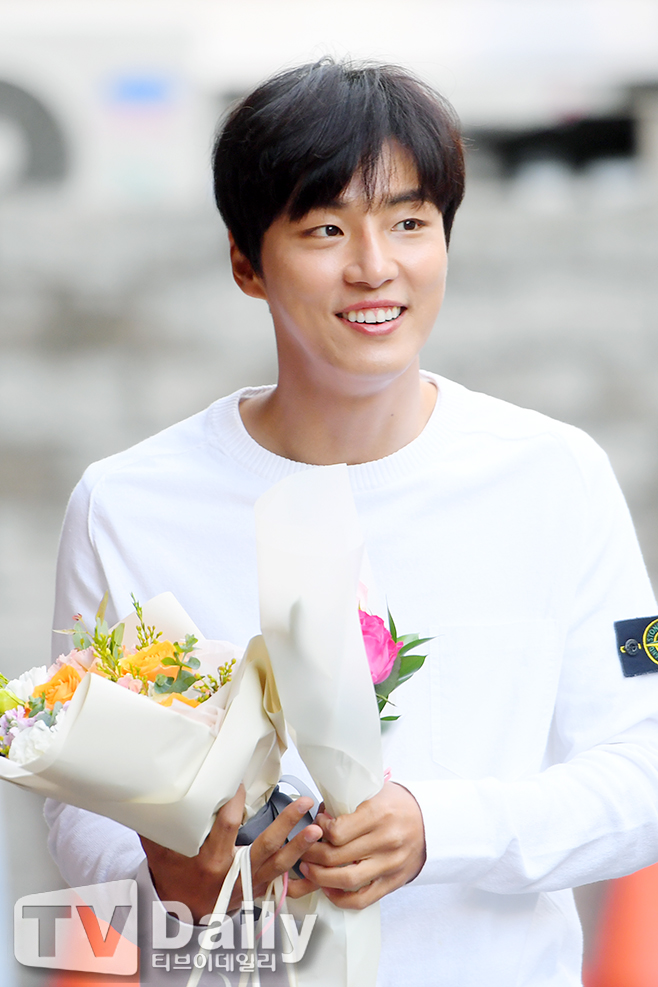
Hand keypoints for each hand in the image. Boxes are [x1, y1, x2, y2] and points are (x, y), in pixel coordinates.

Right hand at [140, 785, 322, 922]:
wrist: (181, 915)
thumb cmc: (172, 876)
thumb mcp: (159, 852)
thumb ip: (158, 826)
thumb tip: (152, 794)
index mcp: (209, 861)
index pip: (226, 826)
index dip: (235, 802)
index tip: (243, 781)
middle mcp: (232, 873)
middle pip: (264, 846)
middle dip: (286, 823)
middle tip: (303, 801)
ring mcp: (248, 884)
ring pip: (279, 864)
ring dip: (300, 845)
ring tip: (317, 828)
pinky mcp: (258, 890)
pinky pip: (282, 879)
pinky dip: (300, 866)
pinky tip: (315, 853)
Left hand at [296, 782, 425, 909]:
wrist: (431, 821)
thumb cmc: (398, 804)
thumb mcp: (374, 790)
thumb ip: (347, 802)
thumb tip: (319, 816)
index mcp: (378, 814)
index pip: (337, 831)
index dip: (319, 830)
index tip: (316, 826)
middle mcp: (385, 840)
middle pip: (337, 855)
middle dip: (312, 854)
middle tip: (302, 849)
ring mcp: (390, 864)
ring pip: (346, 879)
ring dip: (320, 877)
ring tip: (308, 869)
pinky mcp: (393, 882)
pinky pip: (362, 899)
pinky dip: (340, 898)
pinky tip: (328, 889)